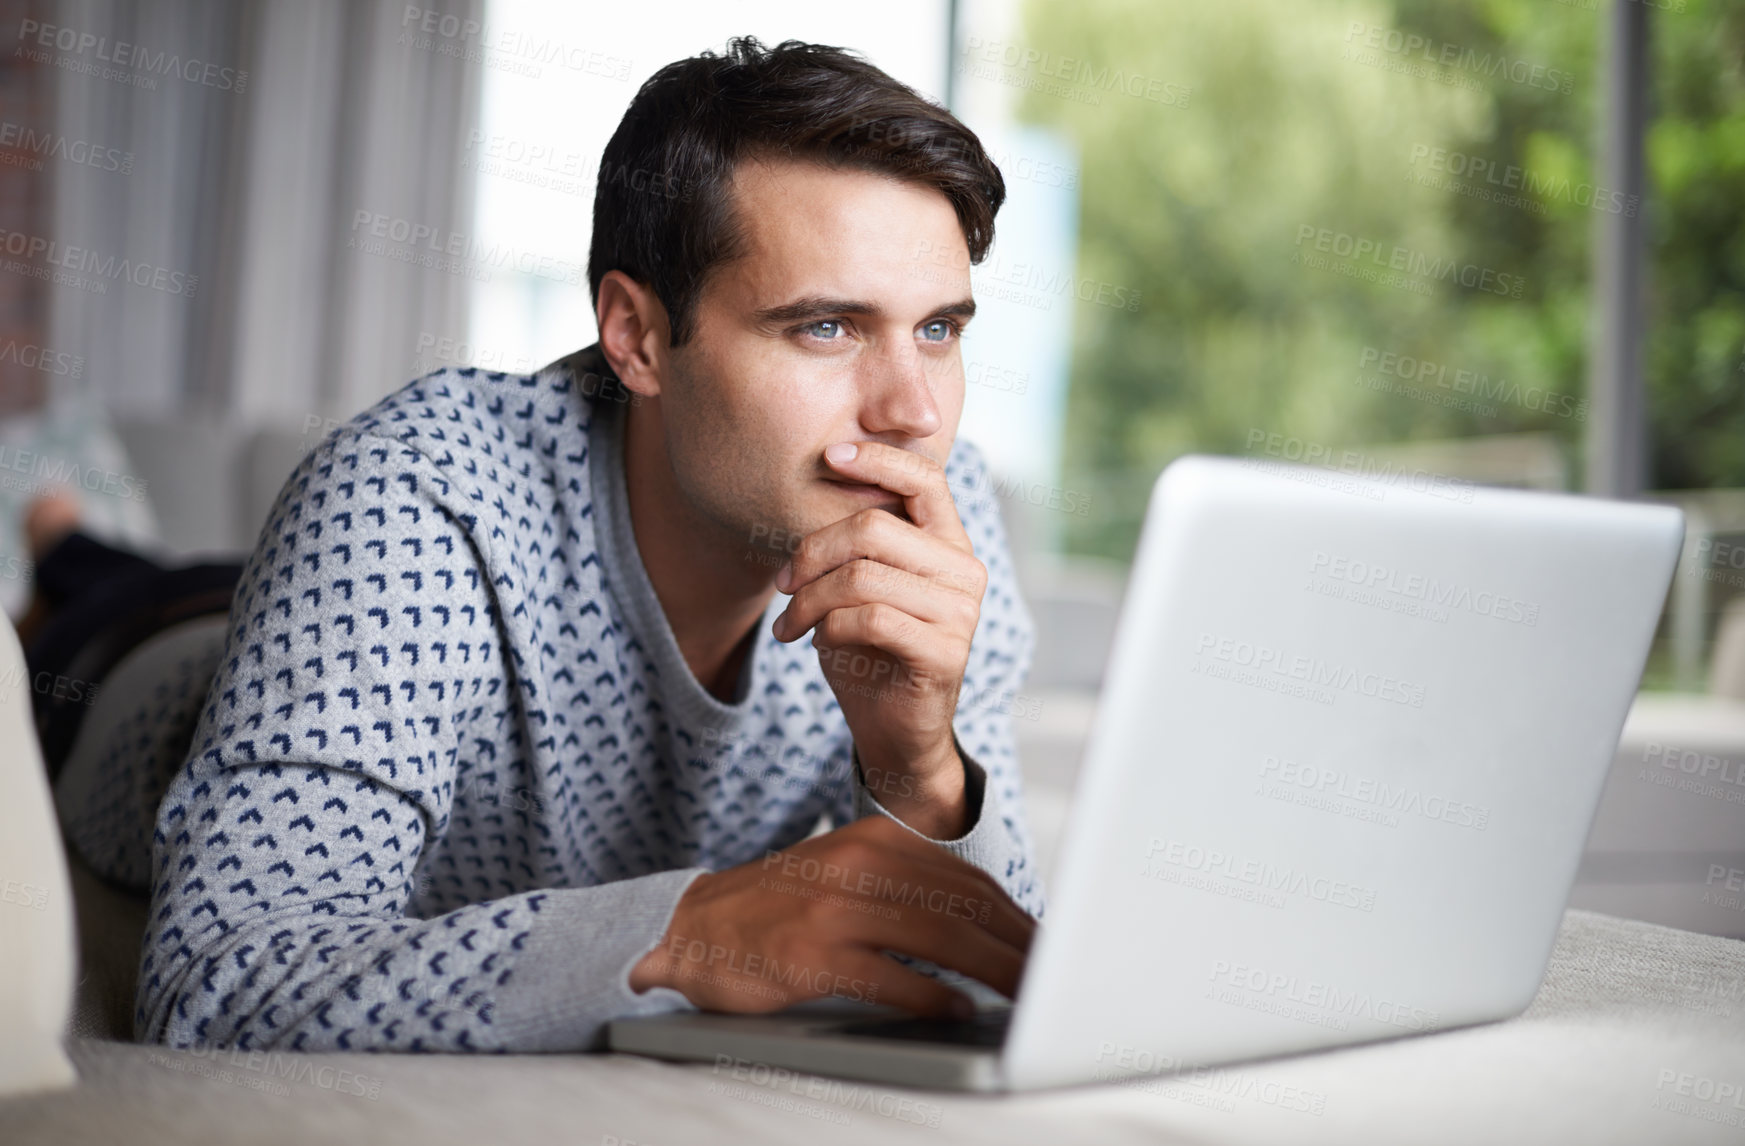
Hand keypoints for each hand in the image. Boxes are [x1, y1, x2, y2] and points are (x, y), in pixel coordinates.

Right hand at [630, 816, 1033, 1015]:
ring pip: (940, 938)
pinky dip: (933, 997)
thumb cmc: (785, 910)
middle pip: (966, 907)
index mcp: (878, 842)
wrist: (692, 925)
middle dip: (1019, 947)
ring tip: (1028, 997)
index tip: (1052, 949)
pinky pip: (890, 977)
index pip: (969, 881)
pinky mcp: (813, 955)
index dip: (1017, 918)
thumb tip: (995, 930)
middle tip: (1057, 980)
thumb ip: (914, 892)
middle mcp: (862, 865)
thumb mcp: (851, 876)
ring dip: (994, 971)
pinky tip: (960, 1011)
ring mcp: (837, 908)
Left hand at [771, 441, 987, 835]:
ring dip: (809, 600)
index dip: (877, 460)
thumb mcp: (859, 587)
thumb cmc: (870, 650)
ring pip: (863, 576)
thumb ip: (855, 545)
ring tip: (791, 623)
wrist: (893, 730)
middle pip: (873, 528)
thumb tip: (817, 489)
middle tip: (783, 586)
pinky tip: (814, 643)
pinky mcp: (944, 652)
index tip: (829, 456)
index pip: (924, 480)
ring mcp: (960, 612)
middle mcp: (964, 571)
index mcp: (947, 544)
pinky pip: (869, 618)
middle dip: (811, 554)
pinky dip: (828, 628)